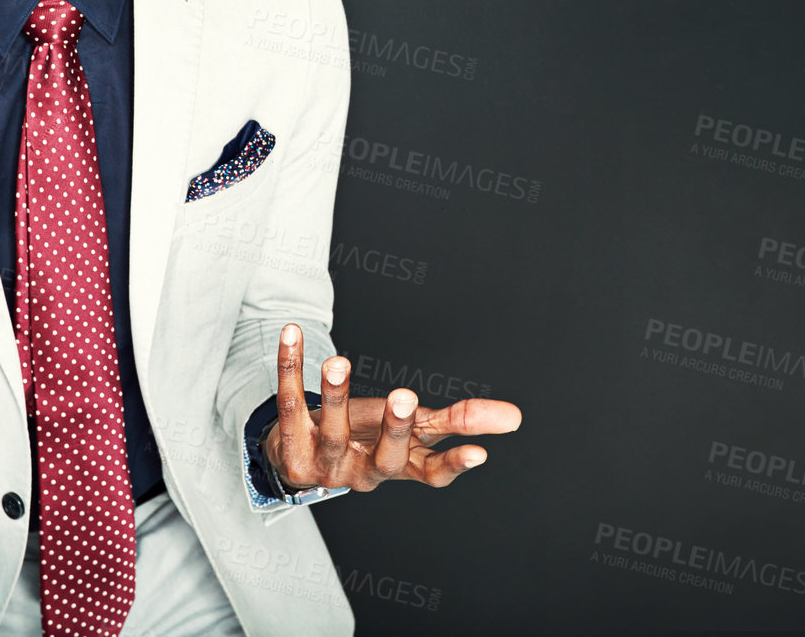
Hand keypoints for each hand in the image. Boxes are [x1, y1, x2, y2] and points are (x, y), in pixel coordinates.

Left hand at [262, 323, 521, 492]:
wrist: (301, 460)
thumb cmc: (368, 440)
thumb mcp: (414, 432)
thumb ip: (460, 422)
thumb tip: (516, 417)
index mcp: (401, 467)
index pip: (432, 472)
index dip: (453, 465)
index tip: (480, 452)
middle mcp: (365, 471)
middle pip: (384, 457)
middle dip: (394, 428)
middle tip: (405, 396)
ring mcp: (326, 462)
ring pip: (331, 429)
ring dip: (334, 395)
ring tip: (338, 361)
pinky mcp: (291, 444)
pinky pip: (288, 400)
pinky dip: (290, 365)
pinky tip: (292, 332)